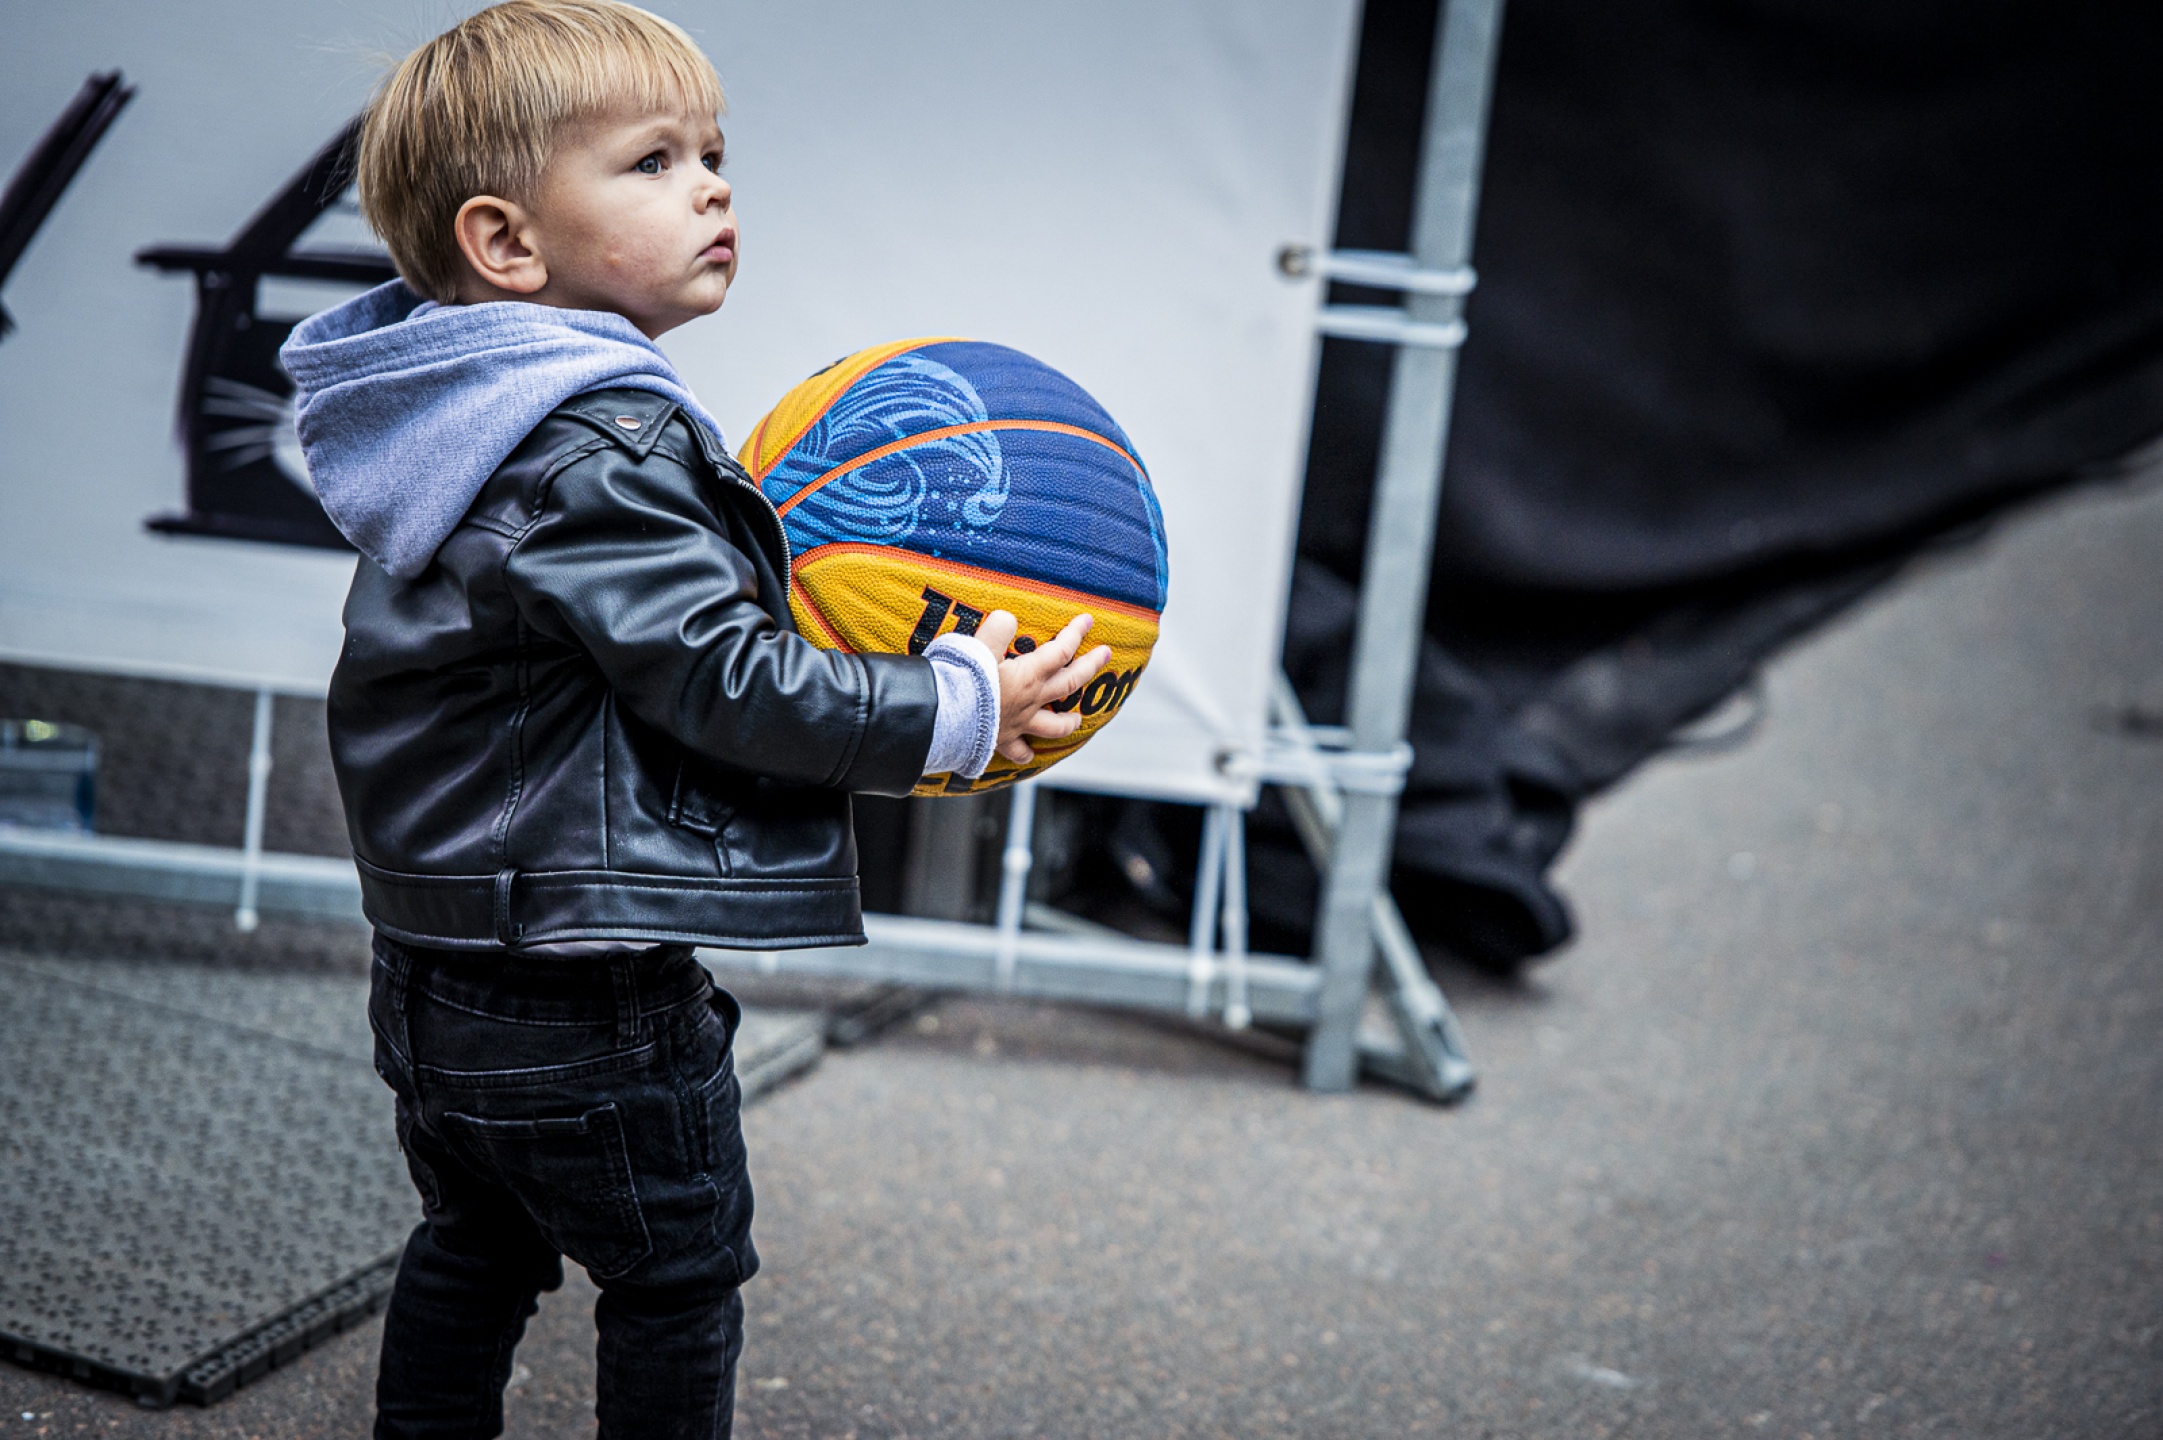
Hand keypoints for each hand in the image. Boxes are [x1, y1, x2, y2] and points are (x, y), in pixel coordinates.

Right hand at [975, 611, 1111, 765]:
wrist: (942, 719)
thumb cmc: (960, 680)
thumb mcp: (978, 645)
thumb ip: (998, 629)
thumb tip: (1008, 619)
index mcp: (1028, 675)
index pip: (1061, 650)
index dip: (1076, 633)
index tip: (1088, 620)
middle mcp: (1030, 701)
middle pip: (1069, 683)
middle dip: (1090, 666)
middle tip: (1106, 654)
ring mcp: (1018, 723)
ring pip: (1054, 725)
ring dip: (1069, 721)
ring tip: (1078, 719)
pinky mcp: (1001, 741)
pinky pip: (1018, 752)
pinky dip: (1026, 753)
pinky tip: (1030, 755)